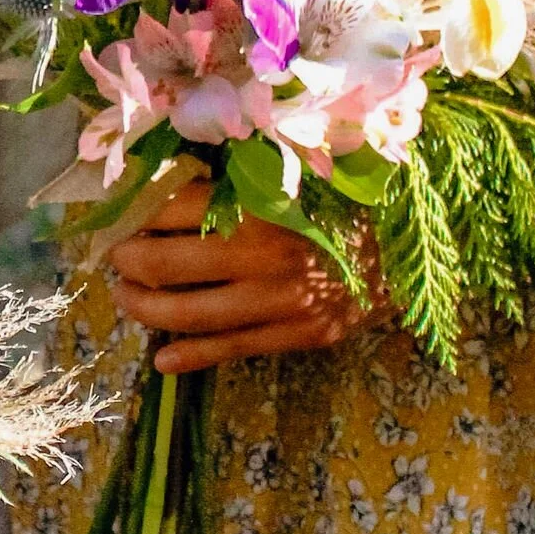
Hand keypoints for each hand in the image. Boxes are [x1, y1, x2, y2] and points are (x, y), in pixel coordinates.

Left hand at [105, 185, 388, 373]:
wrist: (418, 245)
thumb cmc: (350, 200)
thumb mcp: (293, 173)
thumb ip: (237, 179)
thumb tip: (166, 181)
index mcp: (258, 202)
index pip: (167, 208)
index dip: (133, 213)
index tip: (118, 214)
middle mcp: (261, 253)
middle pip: (162, 263)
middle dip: (126, 262)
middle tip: (115, 256)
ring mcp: (279, 300)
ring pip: (185, 314)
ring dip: (142, 308)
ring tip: (127, 298)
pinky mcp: (297, 333)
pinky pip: (228, 349)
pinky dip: (187, 357)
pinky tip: (162, 360)